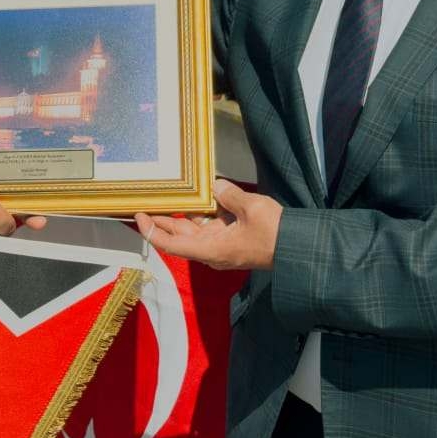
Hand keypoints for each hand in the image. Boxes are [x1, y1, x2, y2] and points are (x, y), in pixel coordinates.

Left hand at [134, 178, 281, 270]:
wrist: (298, 248)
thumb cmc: (274, 233)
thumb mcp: (251, 208)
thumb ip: (229, 195)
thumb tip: (216, 186)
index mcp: (210, 249)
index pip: (170, 244)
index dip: (152, 231)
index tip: (138, 216)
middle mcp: (211, 251)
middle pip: (179, 235)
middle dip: (162, 220)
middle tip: (147, 202)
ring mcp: (221, 246)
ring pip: (194, 230)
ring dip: (181, 215)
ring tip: (168, 196)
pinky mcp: (231, 240)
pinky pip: (210, 226)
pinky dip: (202, 213)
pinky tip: (199, 197)